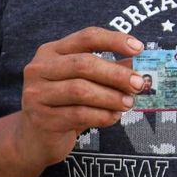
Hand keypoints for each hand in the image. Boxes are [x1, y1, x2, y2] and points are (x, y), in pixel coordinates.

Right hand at [14, 27, 144, 168]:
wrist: (35, 138)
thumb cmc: (65, 104)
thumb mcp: (85, 82)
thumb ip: (110, 70)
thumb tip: (141, 63)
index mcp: (52, 51)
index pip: (87, 37)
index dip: (114, 40)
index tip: (139, 48)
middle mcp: (39, 68)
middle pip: (83, 64)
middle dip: (116, 74)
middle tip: (139, 84)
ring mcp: (36, 94)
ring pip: (80, 90)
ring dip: (110, 97)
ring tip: (128, 103)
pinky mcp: (41, 119)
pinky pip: (78, 114)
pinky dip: (101, 115)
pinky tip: (113, 117)